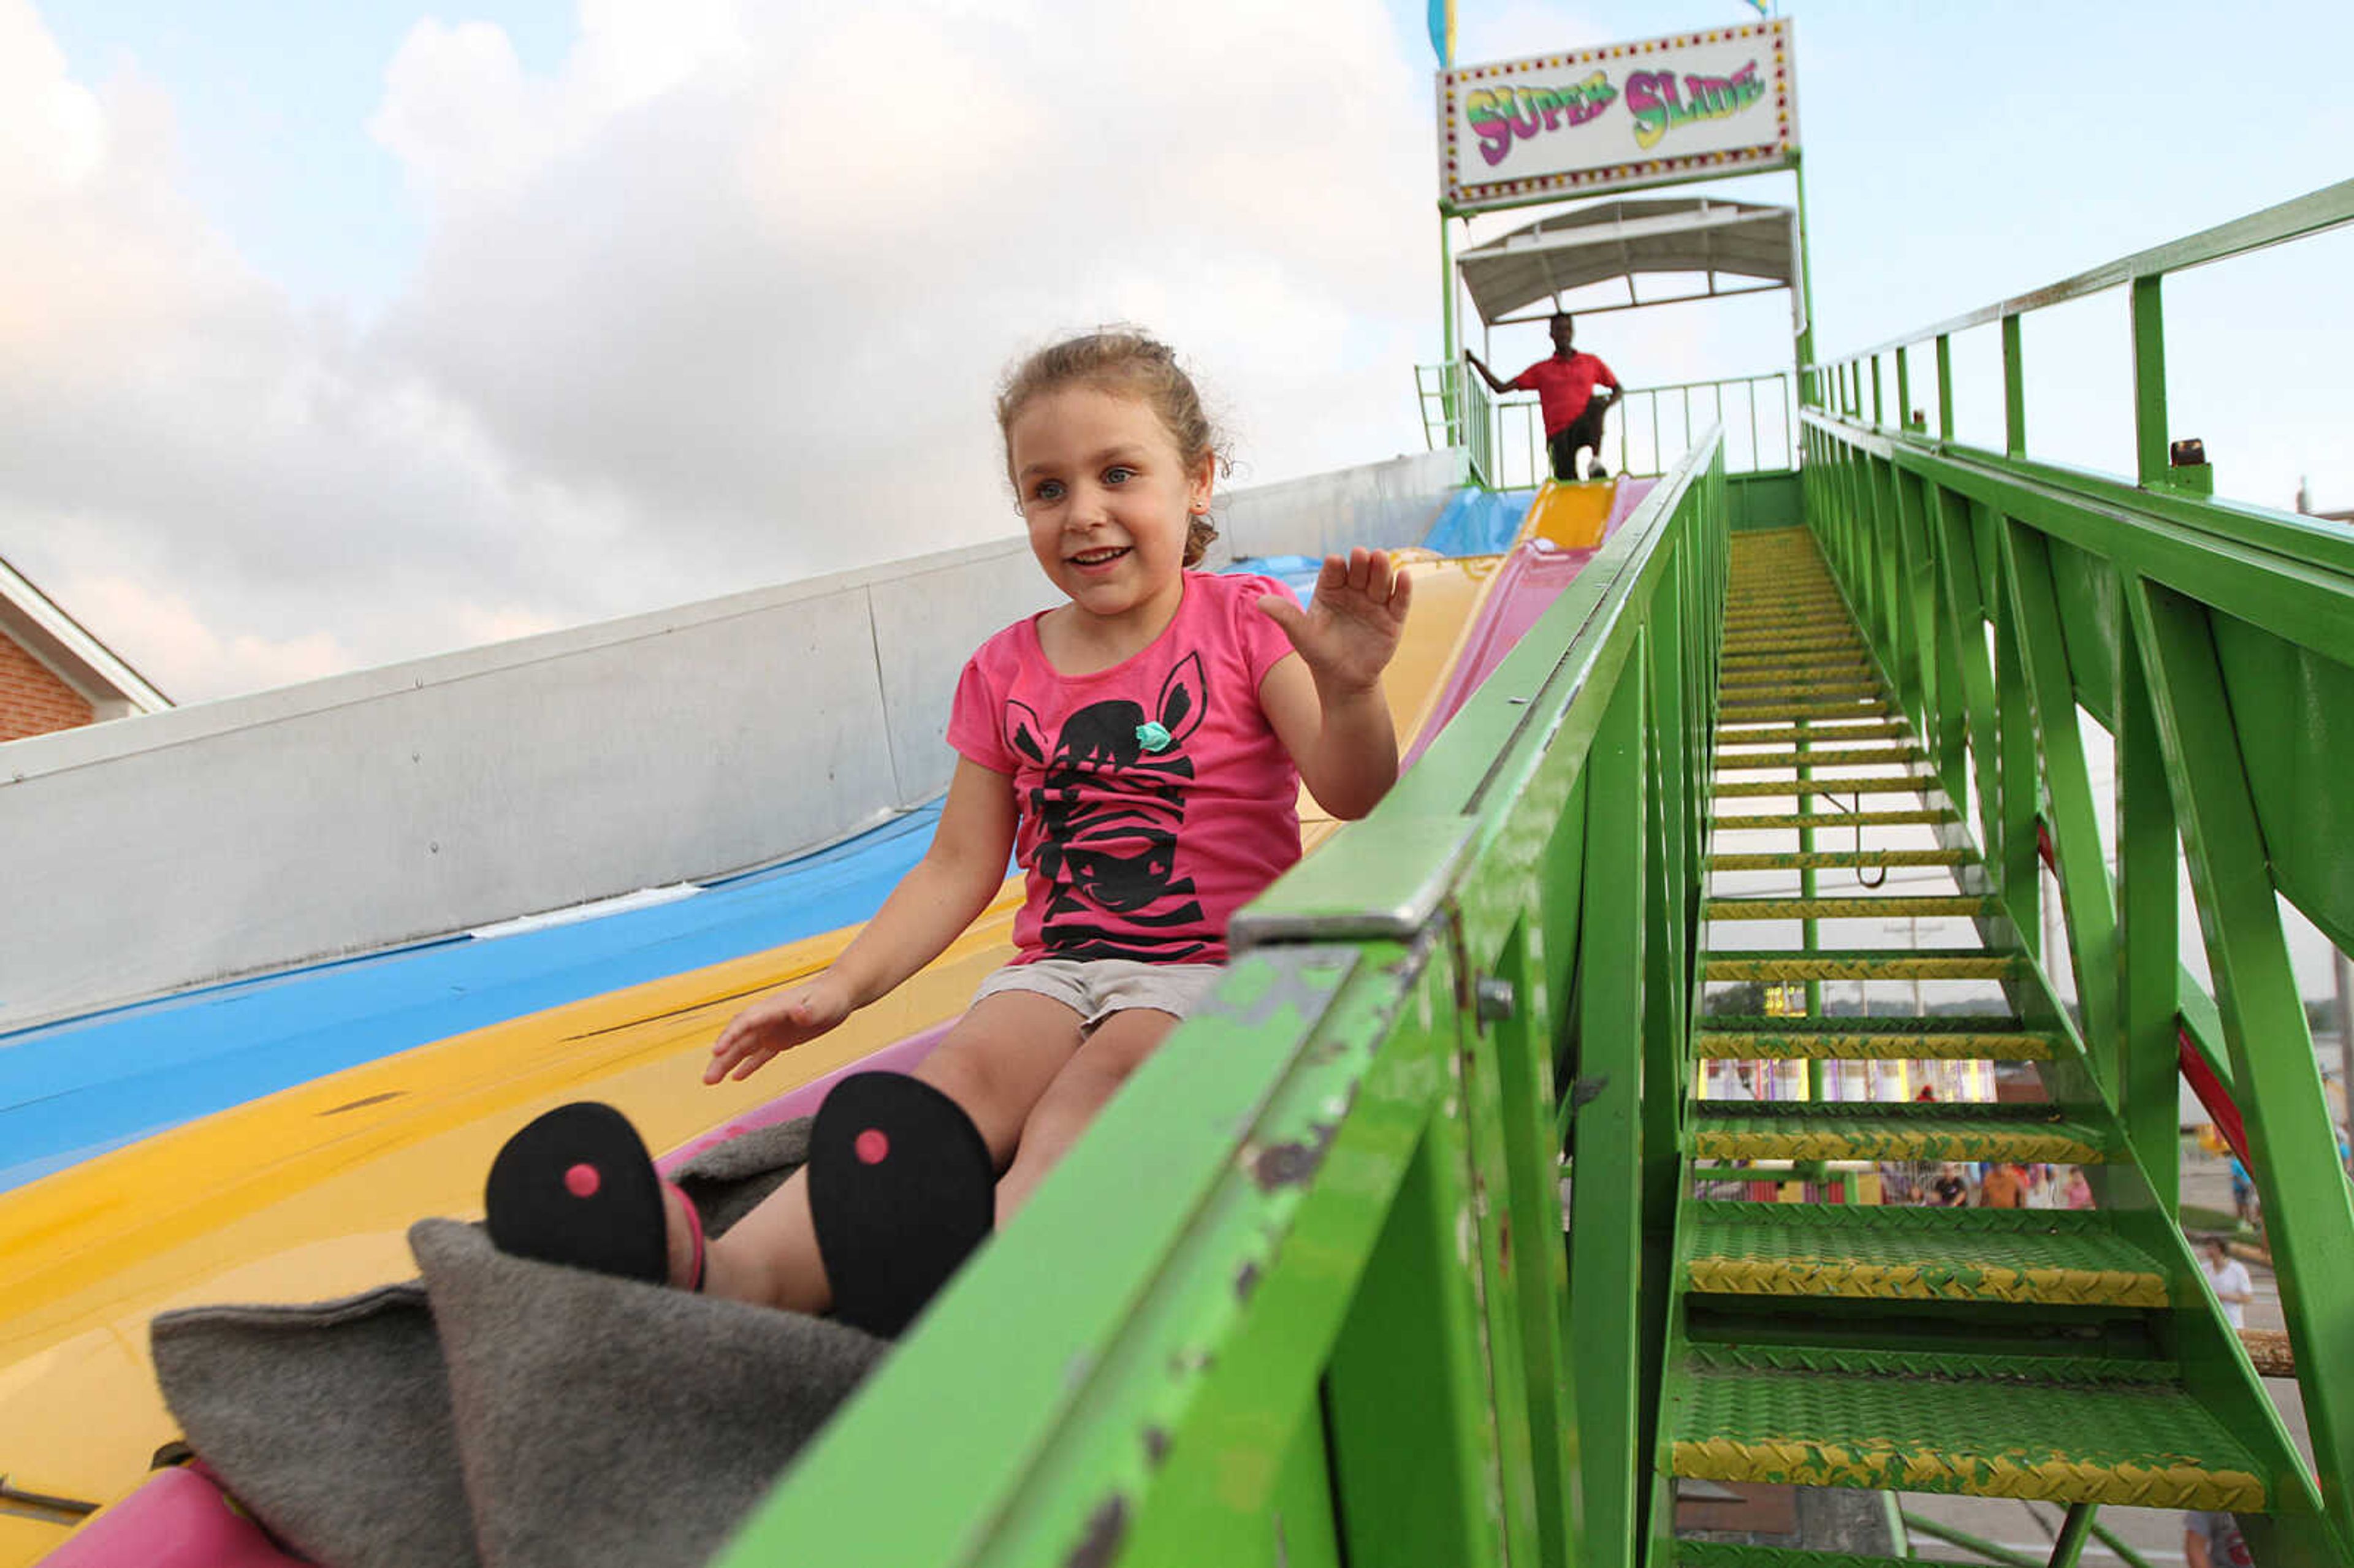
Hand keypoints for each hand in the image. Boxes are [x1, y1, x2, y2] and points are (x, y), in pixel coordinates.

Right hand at [705, 973, 854, 1083]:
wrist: (838, 994)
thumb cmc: (830, 997)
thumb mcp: (822, 1005)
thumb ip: (809, 1010)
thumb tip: (798, 1012)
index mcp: (772, 1008)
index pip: (746, 1022)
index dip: (730, 1036)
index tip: (717, 1051)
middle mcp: (766, 1019)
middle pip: (738, 1039)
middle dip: (721, 1057)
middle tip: (707, 1078)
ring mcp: (771, 1029)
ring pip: (744, 1049)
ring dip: (727, 1063)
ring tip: (710, 1081)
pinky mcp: (780, 1039)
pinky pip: (760, 1054)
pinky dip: (748, 1065)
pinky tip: (735, 1077)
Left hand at [1257, 549, 1411, 695]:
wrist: (1343, 681)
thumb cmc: (1319, 654)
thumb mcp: (1300, 635)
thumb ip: (1285, 616)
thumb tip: (1259, 602)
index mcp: (1331, 590)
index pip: (1333, 572)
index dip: (1335, 567)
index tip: (1334, 562)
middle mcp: (1354, 592)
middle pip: (1360, 571)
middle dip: (1361, 562)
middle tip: (1361, 554)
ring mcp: (1374, 603)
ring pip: (1380, 581)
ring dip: (1382, 569)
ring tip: (1380, 558)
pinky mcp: (1393, 618)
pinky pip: (1399, 601)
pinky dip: (1403, 589)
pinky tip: (1404, 576)